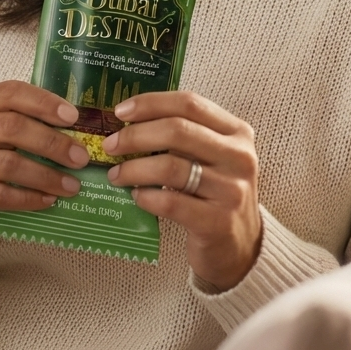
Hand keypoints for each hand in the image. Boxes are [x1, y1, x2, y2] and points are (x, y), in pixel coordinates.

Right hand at [0, 80, 88, 265]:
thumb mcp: (0, 139)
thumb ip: (28, 126)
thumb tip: (78, 130)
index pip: (9, 92)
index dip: (43, 102)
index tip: (73, 117)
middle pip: (9, 127)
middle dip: (51, 142)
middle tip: (80, 157)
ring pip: (6, 164)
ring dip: (45, 175)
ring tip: (72, 185)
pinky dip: (28, 198)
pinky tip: (49, 200)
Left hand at [103, 92, 260, 290]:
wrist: (240, 246)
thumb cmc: (216, 193)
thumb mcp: (212, 156)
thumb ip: (185, 135)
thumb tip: (129, 121)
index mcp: (236, 131)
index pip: (189, 103)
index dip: (151, 103)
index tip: (121, 111)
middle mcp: (239, 156)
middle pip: (177, 131)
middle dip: (135, 136)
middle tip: (110, 145)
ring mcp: (232, 190)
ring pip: (171, 167)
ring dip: (134, 169)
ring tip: (115, 175)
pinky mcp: (219, 222)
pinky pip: (171, 202)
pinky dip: (146, 197)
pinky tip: (135, 196)